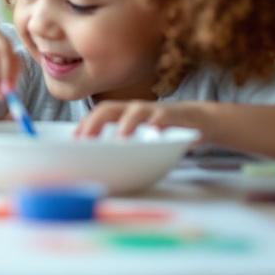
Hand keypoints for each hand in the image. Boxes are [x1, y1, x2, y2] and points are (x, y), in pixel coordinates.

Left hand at [74, 100, 214, 140]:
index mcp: (124, 114)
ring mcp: (154, 110)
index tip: (74, 139)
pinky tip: (154, 133)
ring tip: (121, 137)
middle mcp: (136, 109)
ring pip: (136, 110)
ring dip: (127, 122)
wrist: (201, 120)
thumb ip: (124, 145)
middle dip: (96, 122)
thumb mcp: (141, 137)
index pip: (99, 114)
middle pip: (110, 108)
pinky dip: (158, 124)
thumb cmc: (164, 132)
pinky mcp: (174, 115)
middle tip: (86, 139)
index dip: (86, 123)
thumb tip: (101, 166)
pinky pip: (164, 117)